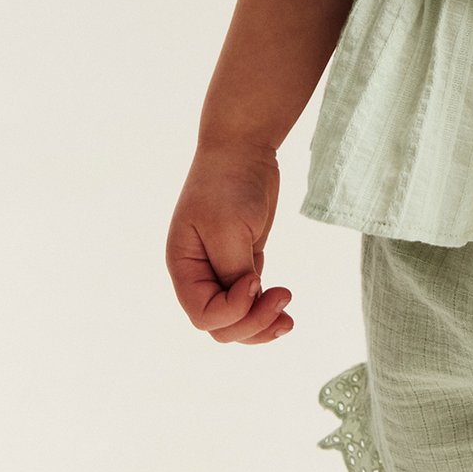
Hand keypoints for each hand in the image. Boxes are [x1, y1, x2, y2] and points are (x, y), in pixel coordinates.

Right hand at [166, 142, 294, 344]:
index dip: (234, 311)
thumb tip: (246, 302)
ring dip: (262, 324)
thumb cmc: (228, 183)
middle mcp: (198, 274)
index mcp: (184, 267)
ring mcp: (220, 269)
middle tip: (284, 300)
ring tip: (288, 320)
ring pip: (237, 318)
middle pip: (221, 324)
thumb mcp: (228, 228)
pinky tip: (285, 304)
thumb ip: (233, 269)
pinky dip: (267, 307)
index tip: (258, 279)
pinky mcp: (242, 261)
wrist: (243, 147)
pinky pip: (251, 299)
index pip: (204, 315)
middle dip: (252, 323)